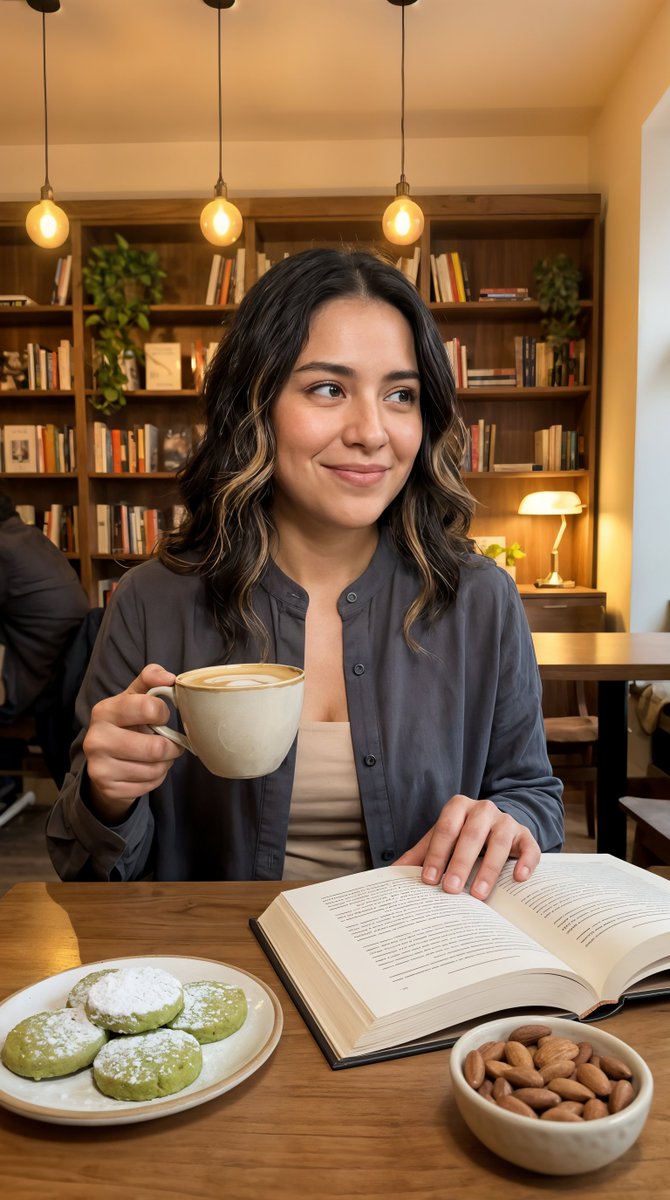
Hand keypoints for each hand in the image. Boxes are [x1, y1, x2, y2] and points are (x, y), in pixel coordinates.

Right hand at [84, 663, 183, 821]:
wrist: (104, 761)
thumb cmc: (126, 722)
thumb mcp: (134, 696)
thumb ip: (151, 678)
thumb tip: (169, 678)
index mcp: (104, 711)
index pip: (148, 707)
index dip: (163, 713)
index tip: (162, 716)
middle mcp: (96, 739)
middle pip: (155, 748)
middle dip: (171, 747)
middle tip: (170, 743)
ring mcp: (99, 767)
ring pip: (154, 769)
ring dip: (165, 763)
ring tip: (157, 756)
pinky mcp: (109, 789)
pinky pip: (149, 786)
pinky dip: (156, 779)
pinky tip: (147, 769)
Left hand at [395, 794, 540, 899]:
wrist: (495, 825)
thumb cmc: (462, 836)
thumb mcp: (440, 840)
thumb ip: (418, 855)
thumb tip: (390, 875)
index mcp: (458, 806)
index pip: (445, 829)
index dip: (436, 854)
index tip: (428, 879)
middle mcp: (484, 809)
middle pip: (472, 834)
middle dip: (460, 863)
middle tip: (450, 890)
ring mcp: (507, 821)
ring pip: (500, 841)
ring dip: (488, 869)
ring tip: (478, 894)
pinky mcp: (526, 835)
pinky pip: (529, 847)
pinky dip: (525, 862)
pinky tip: (518, 879)